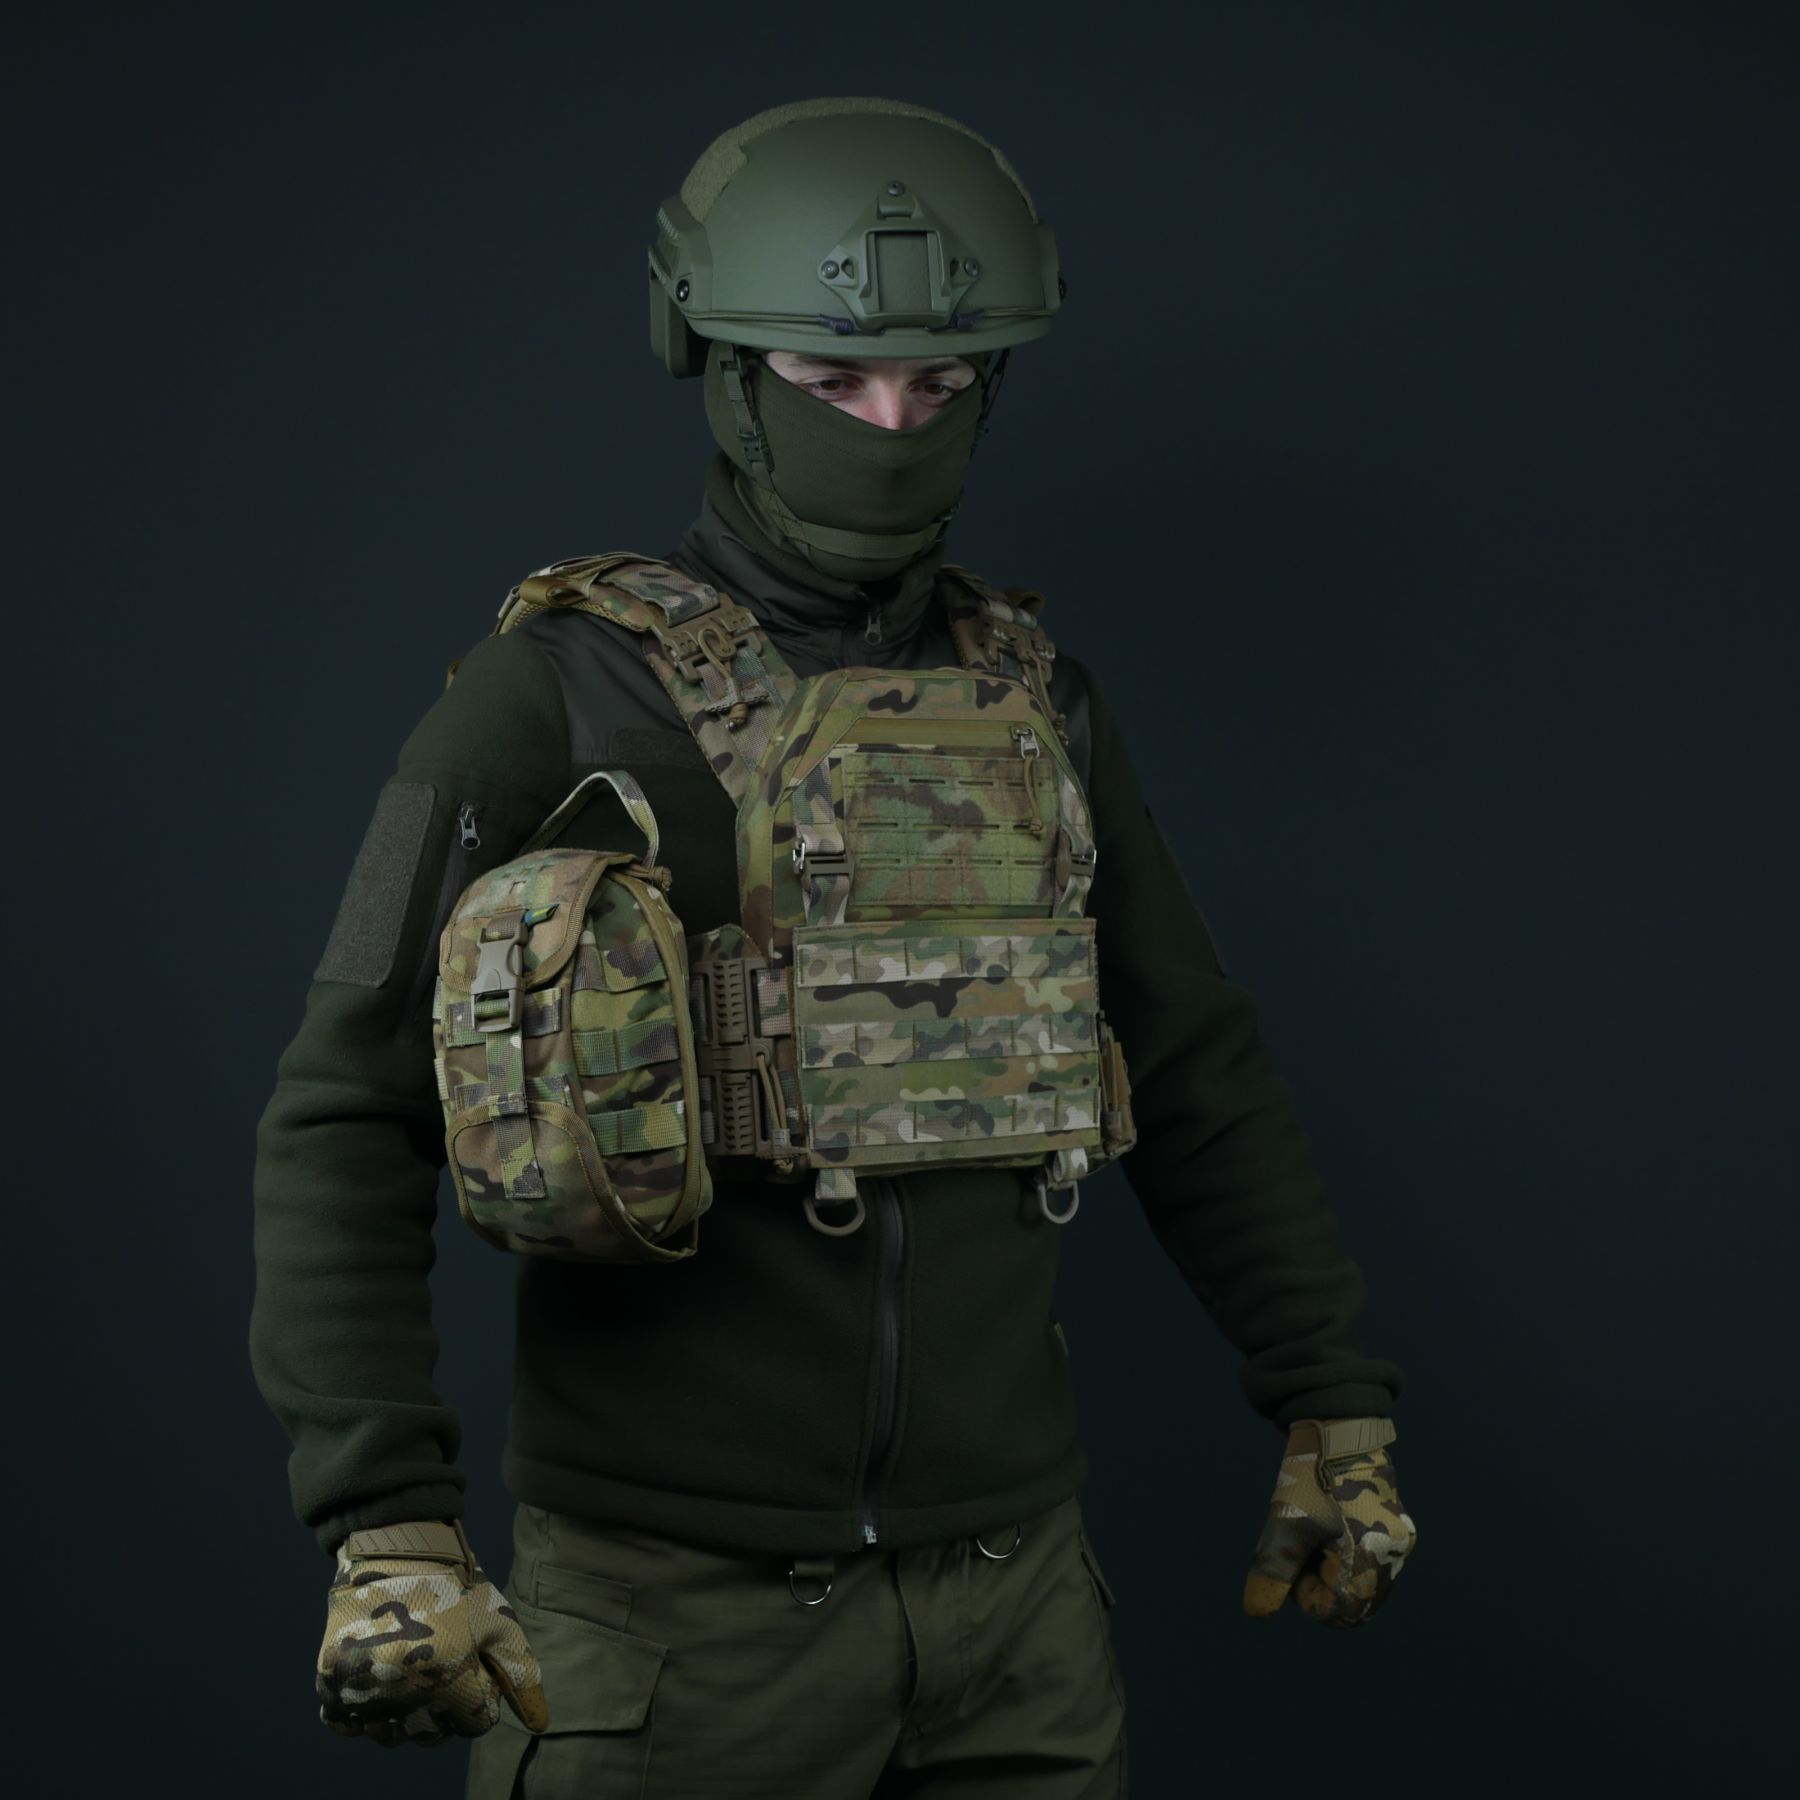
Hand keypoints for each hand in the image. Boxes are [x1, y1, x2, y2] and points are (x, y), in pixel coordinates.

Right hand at [315, 1519, 548, 1746]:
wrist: (397, 1549)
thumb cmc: (457, 1587)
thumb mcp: (499, 1622)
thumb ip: (522, 1674)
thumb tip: (540, 1724)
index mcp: (449, 1674)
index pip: (475, 1723)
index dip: (480, 1698)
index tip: (471, 1669)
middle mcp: (401, 1688)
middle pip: (429, 1736)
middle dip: (443, 1713)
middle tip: (441, 1674)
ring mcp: (361, 1685)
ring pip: (386, 1735)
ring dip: (402, 1718)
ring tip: (411, 1680)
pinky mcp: (331, 1679)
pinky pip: (343, 1722)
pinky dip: (359, 1715)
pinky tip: (377, 1688)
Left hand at [1242, 1417, 1416, 1627]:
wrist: (1337, 1425)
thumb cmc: (1309, 1477)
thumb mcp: (1284, 1525)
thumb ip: (1273, 1572)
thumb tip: (1256, 1613)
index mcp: (1372, 1561)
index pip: (1339, 1613)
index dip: (1307, 1594)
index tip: (1294, 1559)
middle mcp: (1395, 1557)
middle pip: (1354, 1601)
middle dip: (1323, 1584)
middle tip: (1303, 1546)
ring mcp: (1401, 1541)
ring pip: (1364, 1583)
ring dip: (1336, 1570)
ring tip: (1316, 1532)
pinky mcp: (1399, 1527)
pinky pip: (1374, 1561)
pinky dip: (1349, 1555)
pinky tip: (1331, 1524)